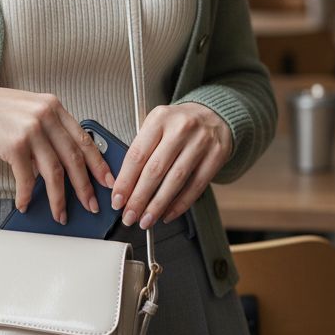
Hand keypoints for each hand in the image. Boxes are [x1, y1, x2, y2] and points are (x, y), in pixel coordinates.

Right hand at [0, 86, 115, 223]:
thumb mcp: (32, 110)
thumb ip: (51, 130)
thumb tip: (65, 162)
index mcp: (54, 108)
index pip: (83, 139)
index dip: (98, 163)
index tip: (107, 181)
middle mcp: (46, 117)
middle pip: (73, 158)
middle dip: (84, 186)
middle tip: (91, 205)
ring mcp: (31, 130)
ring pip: (54, 172)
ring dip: (59, 198)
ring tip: (61, 214)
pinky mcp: (14, 145)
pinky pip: (26, 177)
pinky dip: (26, 194)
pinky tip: (25, 203)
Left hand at [110, 103, 232, 228]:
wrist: (213, 114)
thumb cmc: (178, 124)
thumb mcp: (156, 125)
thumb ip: (142, 150)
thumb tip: (124, 187)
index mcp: (159, 119)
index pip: (137, 155)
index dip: (125, 181)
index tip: (117, 200)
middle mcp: (180, 128)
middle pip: (155, 170)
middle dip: (139, 198)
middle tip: (129, 216)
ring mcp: (201, 142)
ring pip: (175, 180)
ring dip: (158, 205)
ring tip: (146, 220)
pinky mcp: (216, 155)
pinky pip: (196, 186)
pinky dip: (180, 204)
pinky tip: (168, 214)